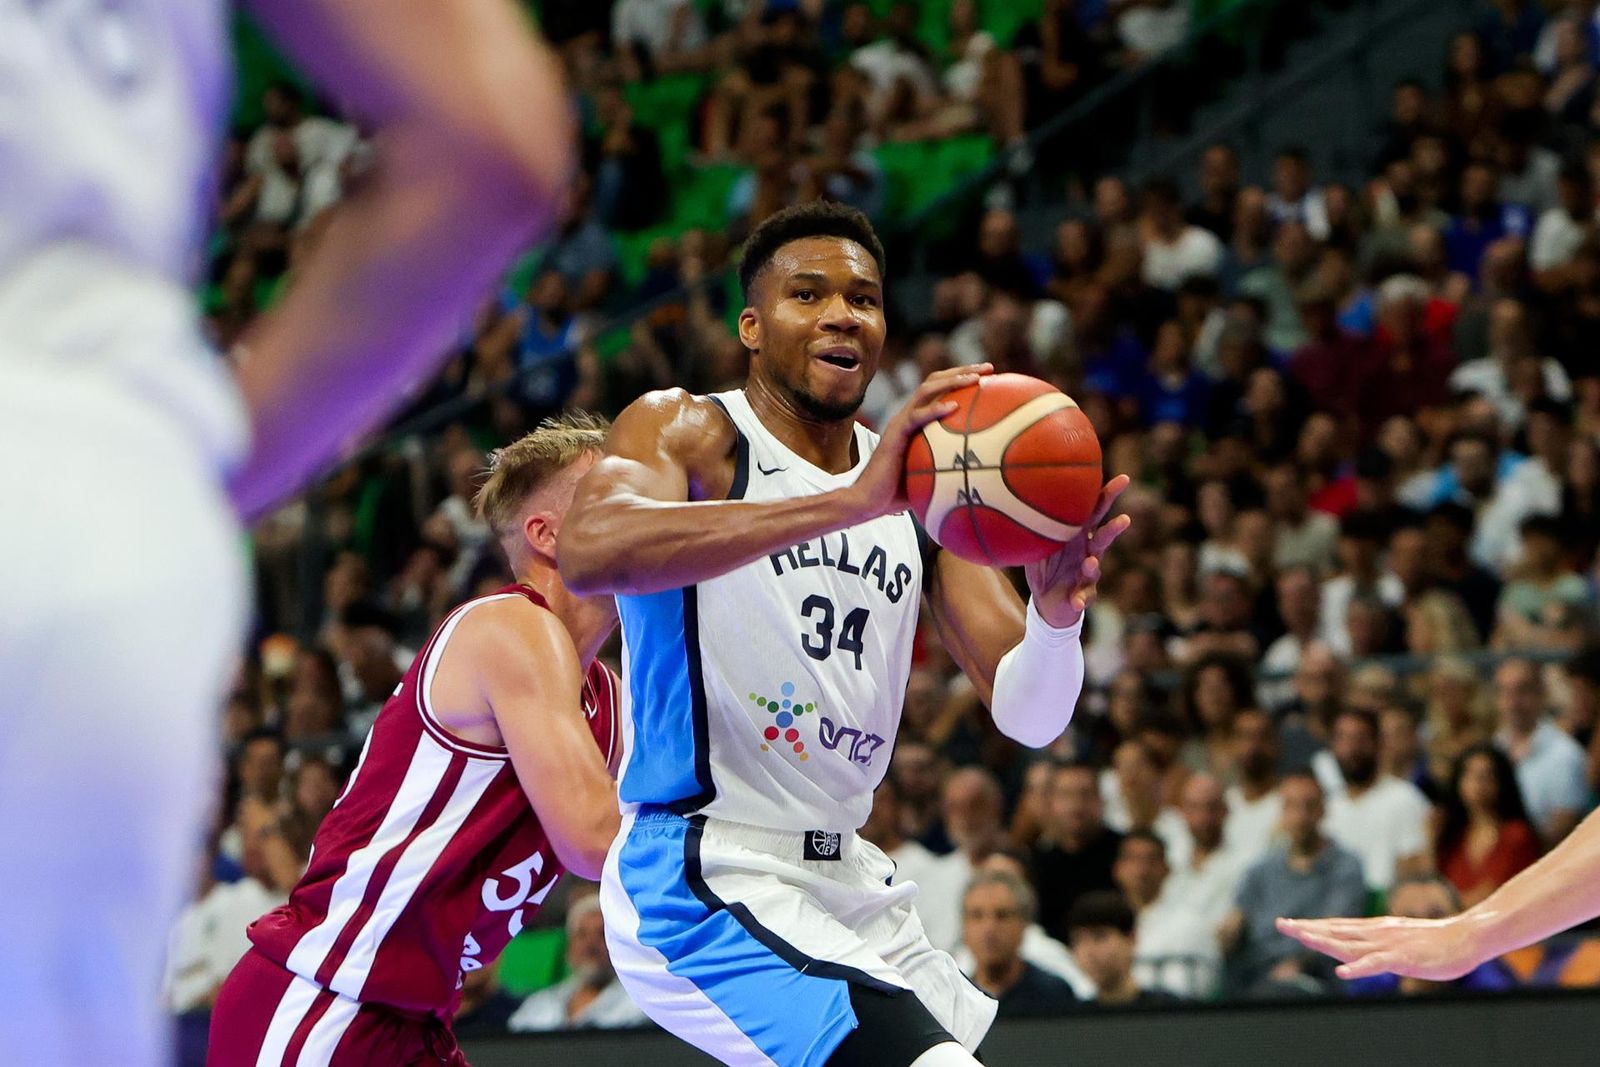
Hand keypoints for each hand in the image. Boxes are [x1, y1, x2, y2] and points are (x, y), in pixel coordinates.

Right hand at [844, 363, 990, 522]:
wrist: (868, 501)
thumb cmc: (899, 494)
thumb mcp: (932, 477)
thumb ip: (952, 468)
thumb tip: (984, 476)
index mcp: (916, 421)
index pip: (939, 390)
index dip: (962, 379)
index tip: (989, 377)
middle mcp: (907, 416)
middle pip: (935, 381)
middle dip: (963, 370)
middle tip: (989, 368)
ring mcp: (900, 422)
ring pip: (926, 390)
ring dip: (952, 380)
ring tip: (975, 379)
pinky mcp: (895, 434)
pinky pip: (916, 417)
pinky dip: (935, 410)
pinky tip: (954, 408)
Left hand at [1024, 475, 1131, 627]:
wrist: (1047, 602)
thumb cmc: (1046, 566)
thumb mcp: (1039, 545)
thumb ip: (1037, 526)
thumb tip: (1023, 499)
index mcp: (1078, 535)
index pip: (1094, 512)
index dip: (1107, 496)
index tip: (1124, 480)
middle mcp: (1088, 552)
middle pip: (1104, 537)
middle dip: (1114, 528)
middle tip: (1125, 519)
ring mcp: (1088, 574)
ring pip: (1095, 566)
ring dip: (1093, 565)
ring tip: (1090, 562)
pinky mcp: (1084, 594)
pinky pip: (1084, 596)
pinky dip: (1080, 598)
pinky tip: (1075, 601)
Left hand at [1275, 914, 1486, 980]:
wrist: (1467, 937)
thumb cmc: (1435, 940)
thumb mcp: (1400, 938)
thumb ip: (1379, 942)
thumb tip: (1362, 948)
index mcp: (1375, 929)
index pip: (1336, 927)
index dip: (1312, 925)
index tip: (1288, 923)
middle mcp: (1376, 933)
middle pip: (1336, 932)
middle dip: (1309, 929)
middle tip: (1282, 924)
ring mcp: (1389, 945)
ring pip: (1351, 944)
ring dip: (1325, 942)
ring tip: (1302, 938)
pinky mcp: (1404, 958)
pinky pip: (1377, 964)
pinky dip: (1359, 968)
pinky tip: (1342, 972)